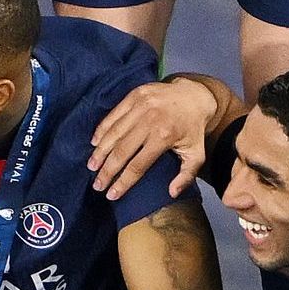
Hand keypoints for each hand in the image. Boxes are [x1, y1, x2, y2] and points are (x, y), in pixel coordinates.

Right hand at [89, 74, 231, 199]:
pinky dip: (102, 130)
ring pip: (114, 133)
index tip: (111, 194)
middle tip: (97, 185)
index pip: (137, 165)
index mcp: (164, 137)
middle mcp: (150, 120)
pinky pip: (113, 115)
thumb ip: (186, 176)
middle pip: (121, 151)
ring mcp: (140, 106)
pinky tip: (94, 143)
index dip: (123, 182)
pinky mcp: (134, 95)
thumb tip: (171, 193)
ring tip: (92, 166)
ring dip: (100, 151)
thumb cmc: (193, 129)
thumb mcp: (197, 154)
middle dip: (107, 170)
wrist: (195, 95)